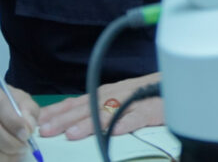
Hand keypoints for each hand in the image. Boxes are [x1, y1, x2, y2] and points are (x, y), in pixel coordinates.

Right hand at [0, 77, 37, 161]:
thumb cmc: (1, 97)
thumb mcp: (17, 96)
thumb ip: (27, 107)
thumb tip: (28, 128)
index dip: (14, 121)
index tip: (26, 135)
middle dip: (8, 141)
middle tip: (23, 148)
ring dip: (0, 154)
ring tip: (16, 156)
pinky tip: (4, 157)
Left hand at [38, 72, 162, 140]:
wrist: (177, 84)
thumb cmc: (147, 93)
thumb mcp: (118, 97)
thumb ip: (97, 107)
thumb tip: (70, 120)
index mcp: (106, 93)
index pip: (77, 101)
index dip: (58, 111)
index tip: (40, 121)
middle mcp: (116, 94)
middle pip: (88, 108)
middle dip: (66, 120)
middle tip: (47, 131)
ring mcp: (134, 101)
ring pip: (109, 112)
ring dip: (90, 123)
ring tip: (73, 134)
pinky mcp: (152, 109)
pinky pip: (138, 116)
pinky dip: (127, 122)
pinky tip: (116, 131)